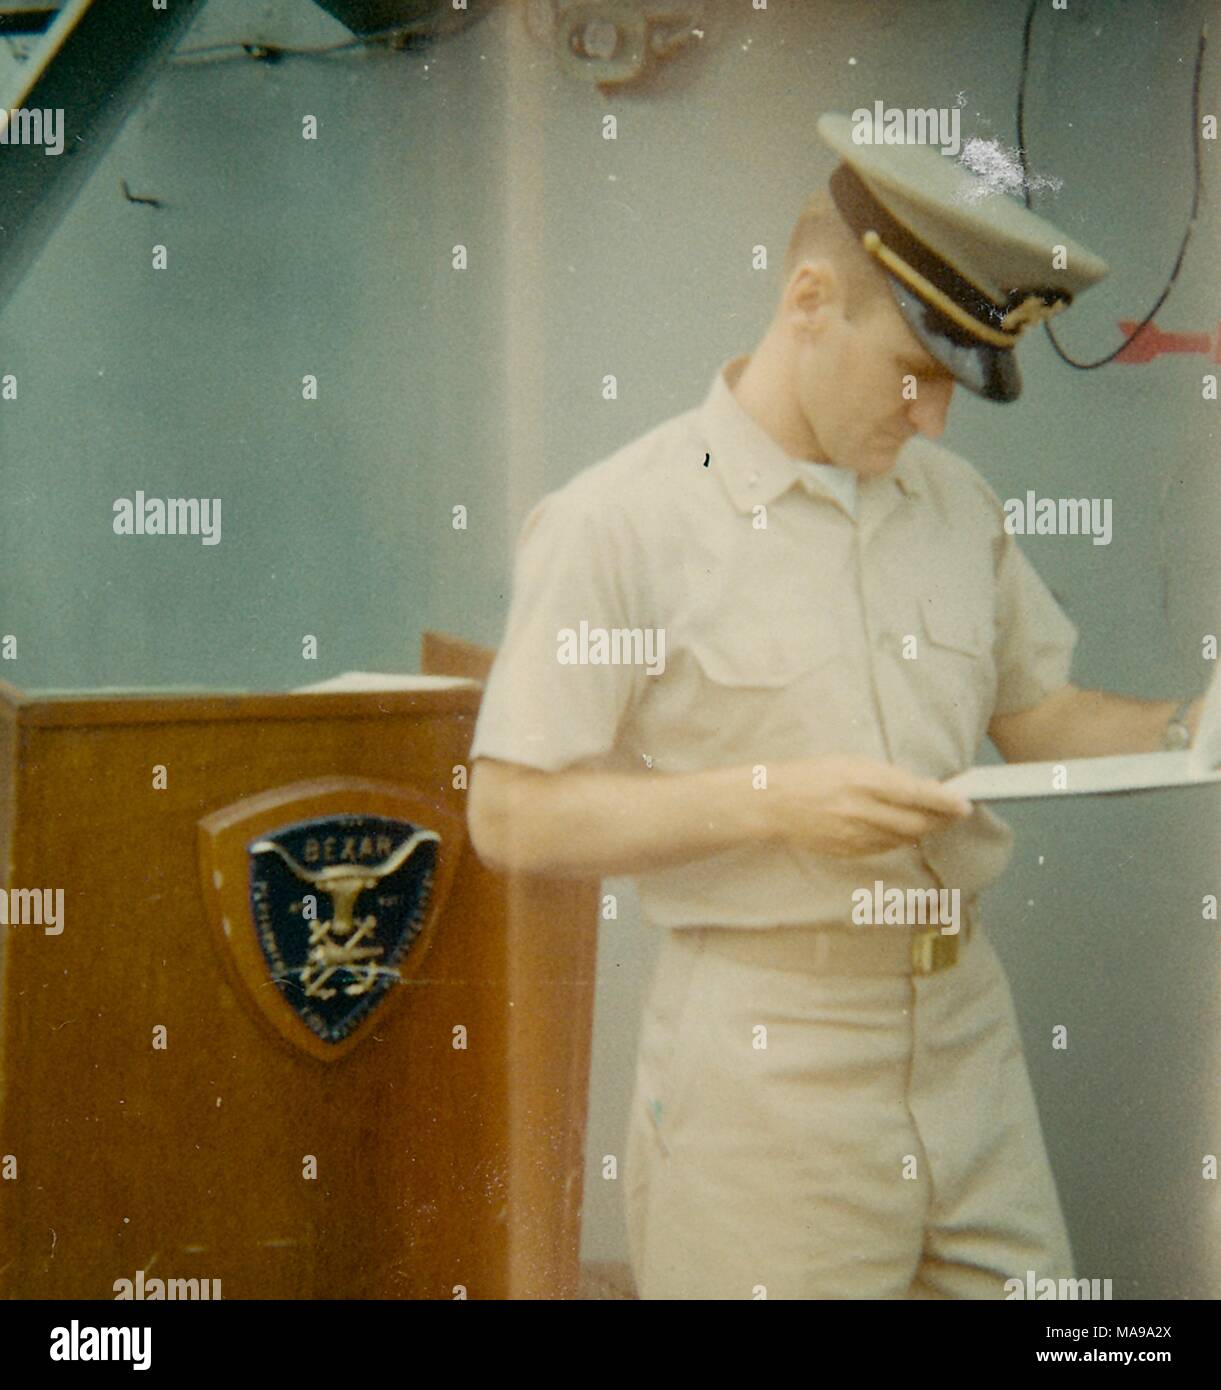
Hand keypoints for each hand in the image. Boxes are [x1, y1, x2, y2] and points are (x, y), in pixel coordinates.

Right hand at [760, 754, 972, 857]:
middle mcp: (862, 810)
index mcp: (863, 781)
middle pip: (916, 823)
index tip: (965, 804)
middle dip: (940, 820)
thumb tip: (925, 789)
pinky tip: (897, 828)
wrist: (775, 800)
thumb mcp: (853, 763)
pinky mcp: (848, 851)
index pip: (917, 794)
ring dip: (921, 829)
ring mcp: (854, 835)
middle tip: (953, 814)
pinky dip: (897, 838)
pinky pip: (884, 848)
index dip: (945, 802)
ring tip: (928, 818)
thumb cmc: (815, 774)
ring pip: (903, 839)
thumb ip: (888, 777)